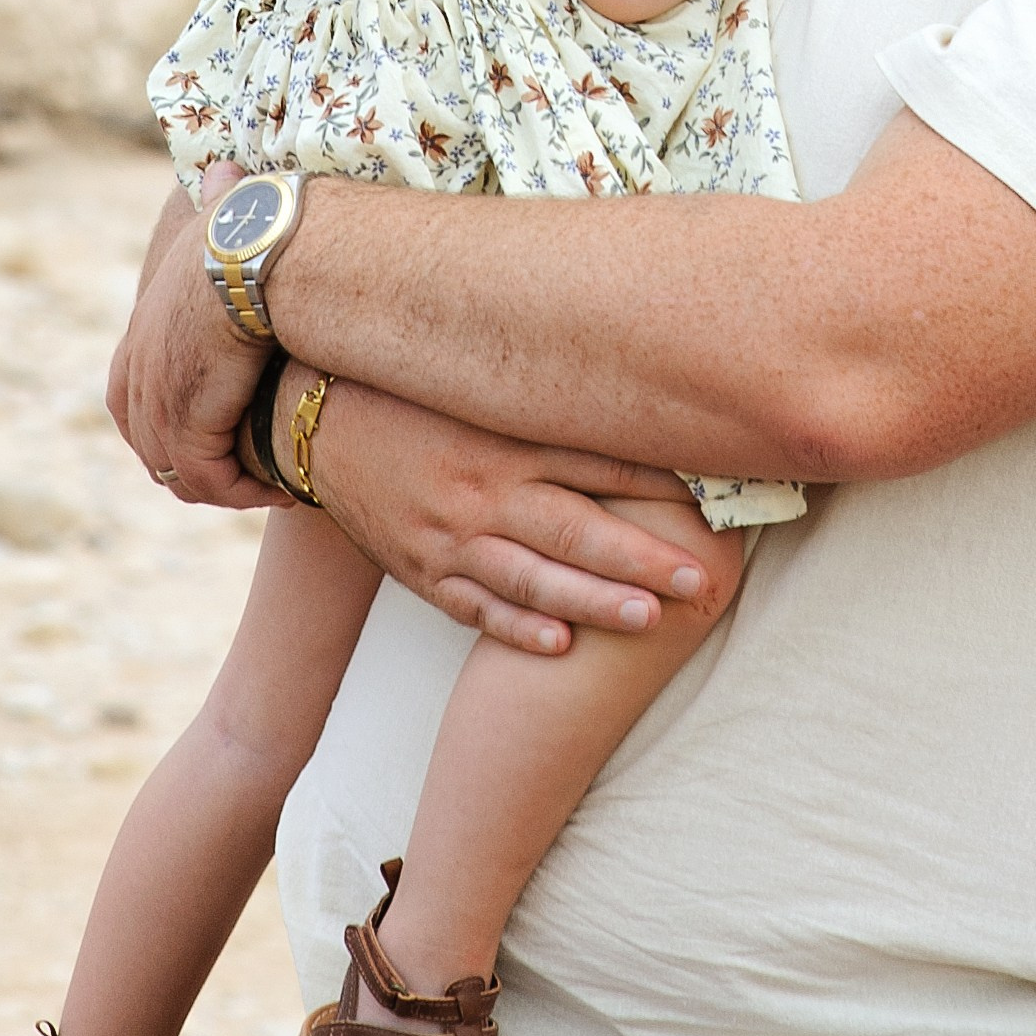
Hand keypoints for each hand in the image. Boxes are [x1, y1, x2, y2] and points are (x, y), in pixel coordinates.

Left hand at [108, 165, 276, 510]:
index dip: (183, 429)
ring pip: (186, 475)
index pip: (139, 409)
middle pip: (157, 451)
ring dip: (230, 486)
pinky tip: (283, 486)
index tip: (232, 436)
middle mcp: (133, 382)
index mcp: (136, 342)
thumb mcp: (219, 222)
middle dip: (205, 467)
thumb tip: (221, 169)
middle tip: (254, 474)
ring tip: (274, 485)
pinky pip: (211, 482)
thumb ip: (216, 208)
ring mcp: (156, 409)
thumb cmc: (247, 231)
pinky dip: (245, 492)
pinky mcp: (186, 429)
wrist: (252, 257)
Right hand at [278, 375, 722, 653]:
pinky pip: (472, 607)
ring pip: (531, 578)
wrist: (317, 423)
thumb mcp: (482, 389)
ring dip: (592, 602)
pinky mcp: (421, 570)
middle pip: (575, 529)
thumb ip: (553, 399)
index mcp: (506, 438)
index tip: (717, 503)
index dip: (660, 484)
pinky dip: (515, 629)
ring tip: (649, 618)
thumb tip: (636, 390)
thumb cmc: (418, 399)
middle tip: (701, 579)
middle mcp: (482, 490)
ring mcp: (449, 536)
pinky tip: (560, 646)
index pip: (597, 463)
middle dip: (642, 558)